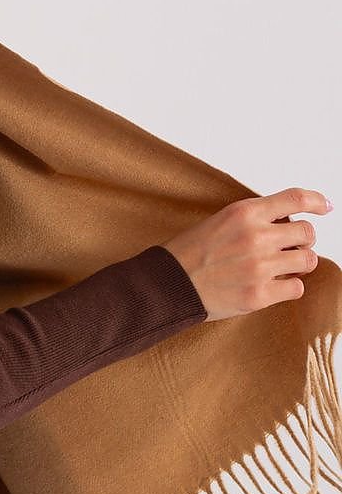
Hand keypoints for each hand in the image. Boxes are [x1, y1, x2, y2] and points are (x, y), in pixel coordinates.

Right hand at [162, 186, 331, 322]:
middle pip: (307, 232)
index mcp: (245, 213)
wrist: (168, 284)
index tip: (325, 206)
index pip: (295, 199)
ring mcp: (260, 267)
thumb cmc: (189, 253)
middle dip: (303, 240)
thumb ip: (253, 218)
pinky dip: (289, 287)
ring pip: (309, 260)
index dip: (316, 201)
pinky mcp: (259, 295)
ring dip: (299, 263)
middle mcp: (256, 237)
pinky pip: (296, 288)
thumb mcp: (219, 220)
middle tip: (290, 247)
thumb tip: (287, 221)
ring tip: (281, 267)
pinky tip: (273, 285)